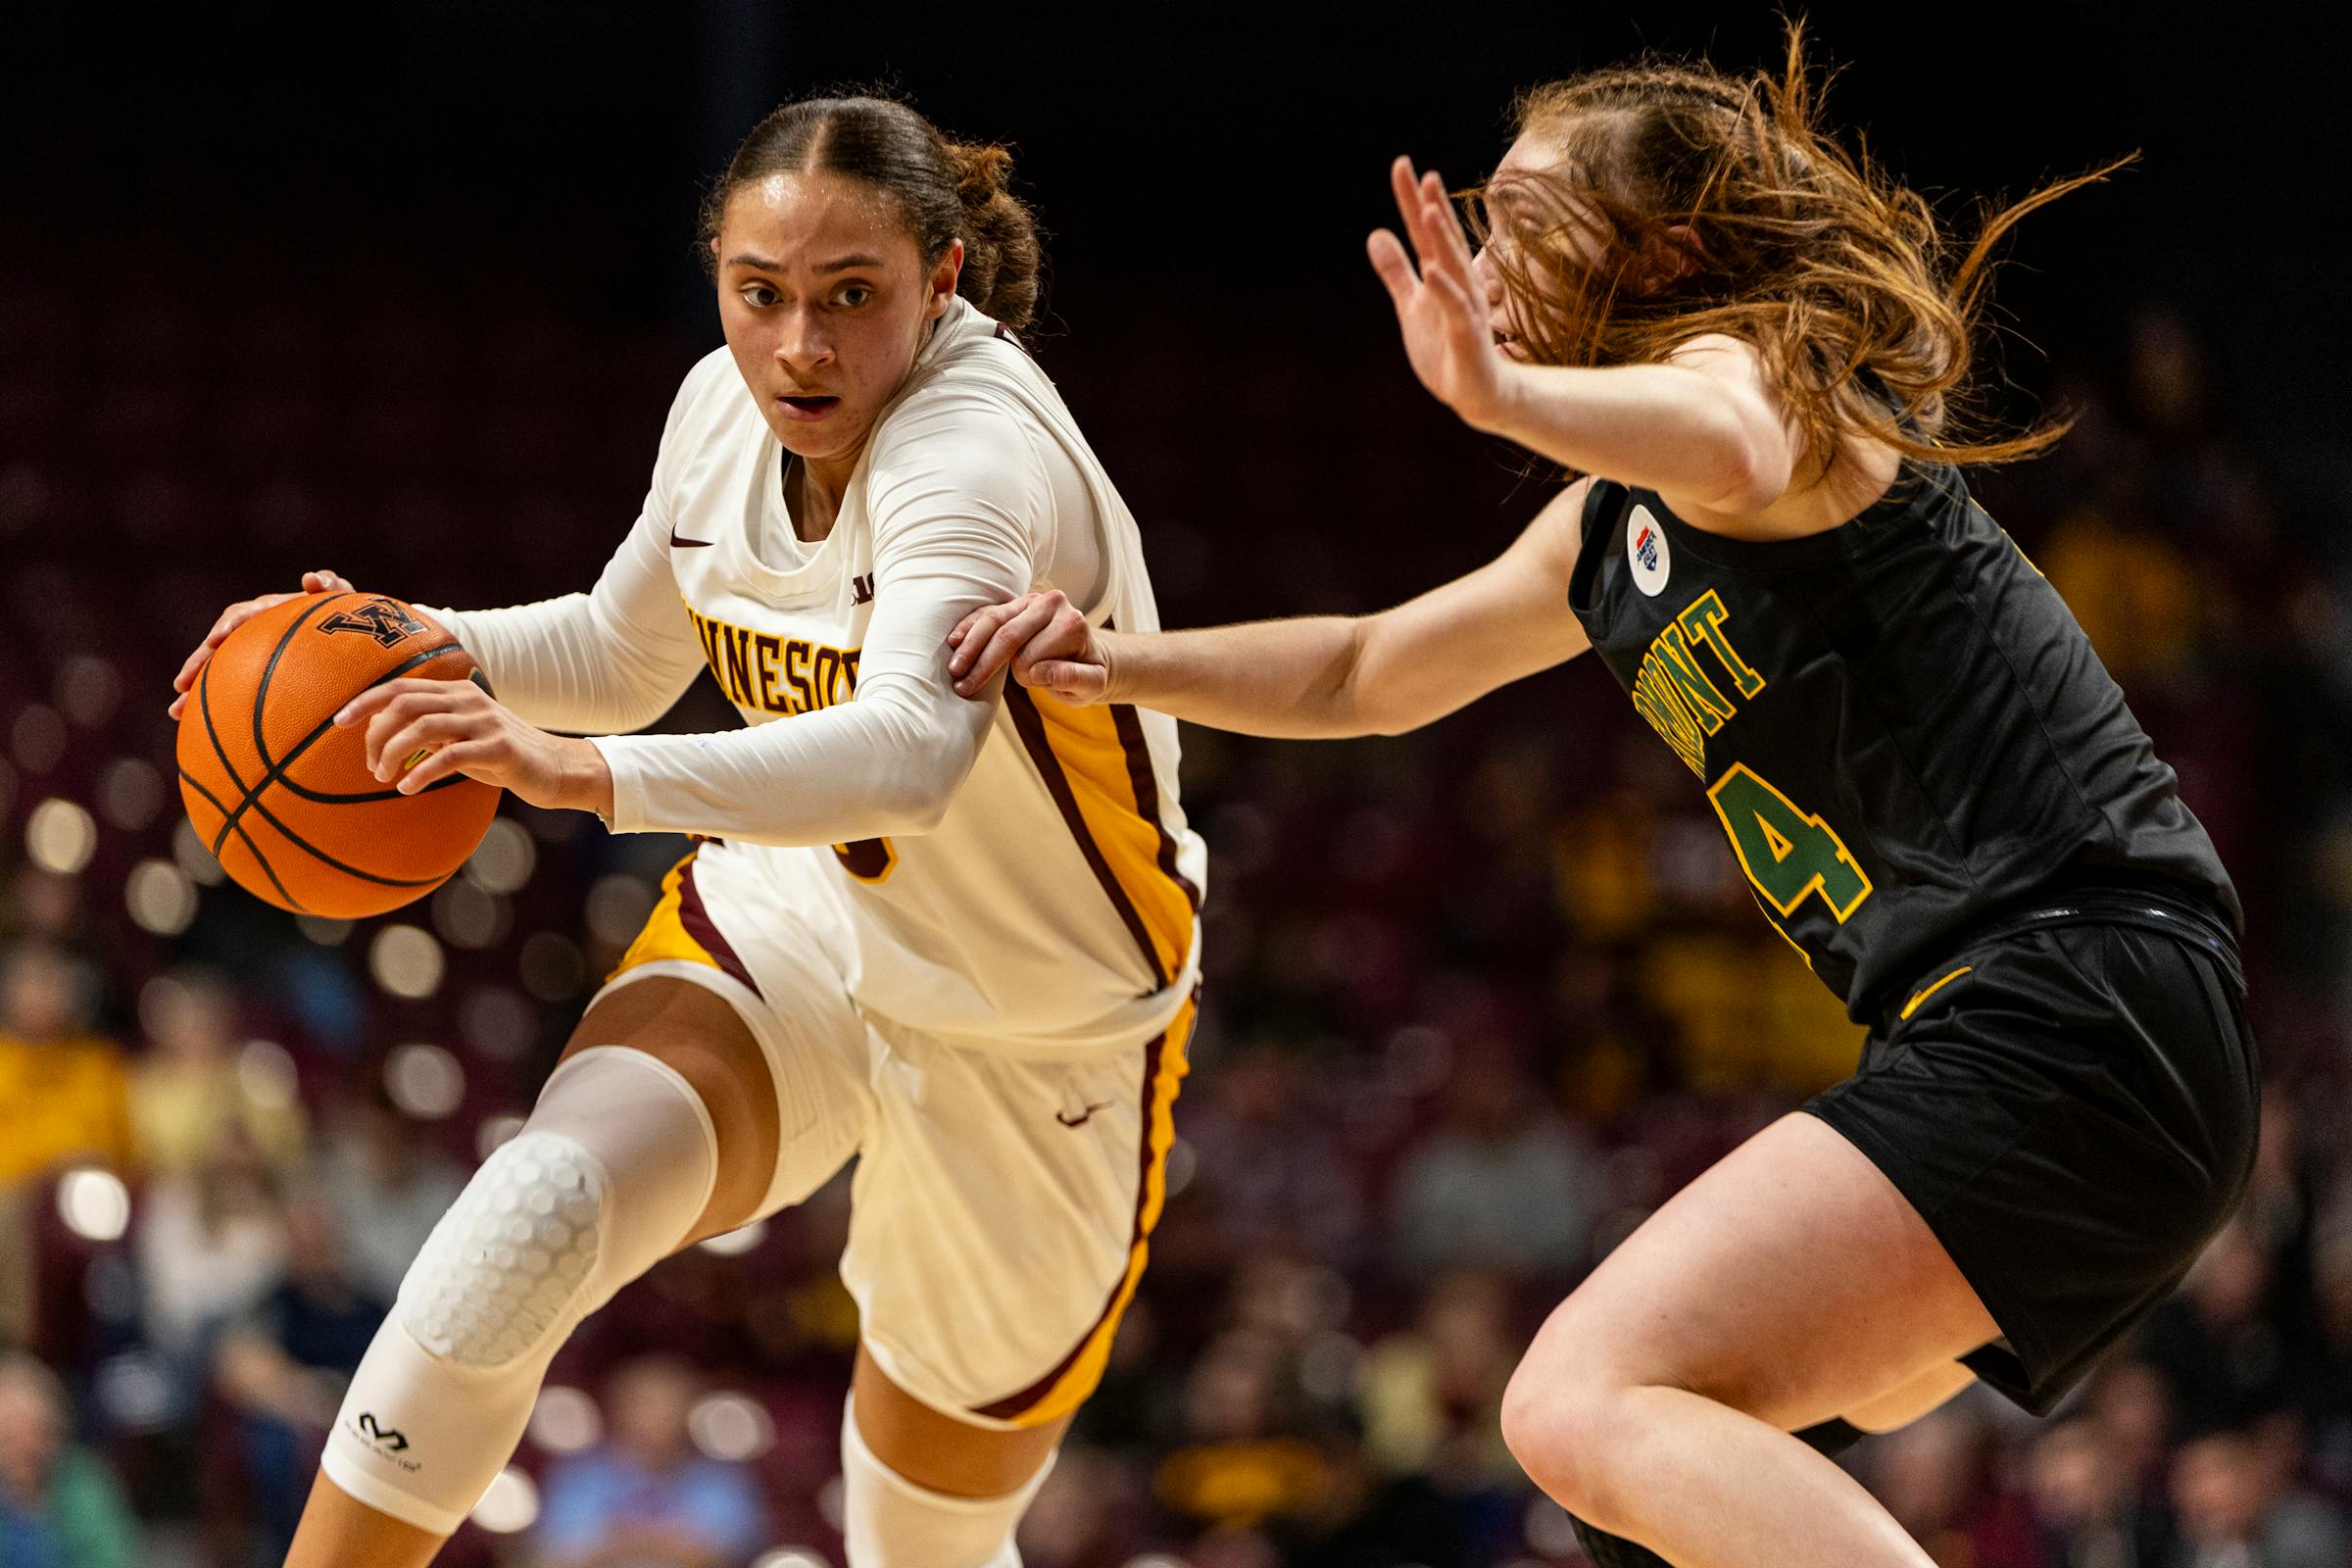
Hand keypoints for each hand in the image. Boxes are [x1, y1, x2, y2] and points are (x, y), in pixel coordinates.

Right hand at [167, 569, 353, 720]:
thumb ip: (331, 586)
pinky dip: (215, 705)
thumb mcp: (342, 599)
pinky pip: (231, 689)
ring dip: (196, 688)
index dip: (226, 627)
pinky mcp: (255, 673)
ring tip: (176, 711)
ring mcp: (252, 651)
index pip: (241, 615)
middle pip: (216, 646)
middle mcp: (253, 630)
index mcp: (269, 611)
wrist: (348, 637)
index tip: (215, 642)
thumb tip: (311, 578)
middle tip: (180, 685)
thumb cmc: (344, 615)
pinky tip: (201, 726)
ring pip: (217, 669)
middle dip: (197, 663)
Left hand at [334, 677, 613, 816]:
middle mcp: (468, 699)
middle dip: (376, 733)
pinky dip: (422, 772)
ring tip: (384, 777)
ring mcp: (485, 721)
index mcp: (456, 692)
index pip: (401, 686)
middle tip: (369, 765)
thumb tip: (378, 735)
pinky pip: (450, 756)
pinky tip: (408, 788)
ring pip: (423, 726)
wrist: (554, 768)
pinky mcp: (500, 747)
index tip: (338, 721)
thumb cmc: (499, 756)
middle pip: (406, 703)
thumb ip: (427, 729)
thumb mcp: (460, 737)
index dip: (365, 700)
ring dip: (394, 753)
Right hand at [946, 589, 1111, 703]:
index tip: (1031, 686)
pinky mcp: (1013, 604)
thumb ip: (1075, 679)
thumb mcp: (1093, 684)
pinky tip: (953, 642)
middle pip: (1008, 634)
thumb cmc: (1087, 672)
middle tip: (964, 687)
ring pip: (992, 621)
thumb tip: (1041, 673)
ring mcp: (1029, 601)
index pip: (1036, 653)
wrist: (1084, 654)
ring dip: (970, 646)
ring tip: (955, 670)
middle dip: (984, 662)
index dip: (1027, 675)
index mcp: (1072, 623)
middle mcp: (1051, 604)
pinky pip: (985, 613)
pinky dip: (968, 628)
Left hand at [1366, 156, 1516, 432]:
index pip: (1425, 231)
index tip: (1402, 164)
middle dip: (1431, 206)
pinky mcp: (1470, 335)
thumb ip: (1396, 271)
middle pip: (1442, 240)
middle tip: (1420, 171)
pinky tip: (1430, 270)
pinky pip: (1457, 309)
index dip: (1412, 200)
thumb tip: (1375, 233)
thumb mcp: (1412, 306)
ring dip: (1442, 239)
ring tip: (1427, 208)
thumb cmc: (1447, 347)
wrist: (1476, 394)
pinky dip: (1444, 289)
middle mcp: (1459, 283)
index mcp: (1443, 274)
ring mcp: (1467, 308)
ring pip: (1454, 267)